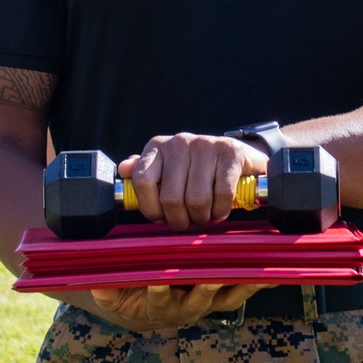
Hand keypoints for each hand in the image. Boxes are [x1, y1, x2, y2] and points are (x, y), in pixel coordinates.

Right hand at [88, 281, 268, 331]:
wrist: (144, 310)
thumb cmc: (131, 293)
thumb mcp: (114, 294)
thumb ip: (107, 289)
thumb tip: (98, 284)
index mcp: (159, 304)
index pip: (159, 297)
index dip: (158, 289)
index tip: (156, 279)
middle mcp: (186, 306)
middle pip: (199, 298)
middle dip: (206, 288)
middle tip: (212, 276)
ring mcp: (206, 302)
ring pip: (226, 296)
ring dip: (240, 285)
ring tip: (255, 273)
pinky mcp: (221, 296)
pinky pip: (241, 290)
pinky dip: (256, 282)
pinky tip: (273, 274)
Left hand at [117, 132, 267, 230]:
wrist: (240, 156)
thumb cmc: (198, 170)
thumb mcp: (169, 169)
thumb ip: (146, 172)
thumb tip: (123, 169)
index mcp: (158, 146)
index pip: (142, 181)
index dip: (151, 208)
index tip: (161, 218)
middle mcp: (179, 142)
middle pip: (171, 198)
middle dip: (180, 220)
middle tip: (189, 221)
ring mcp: (206, 145)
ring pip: (197, 200)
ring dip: (202, 217)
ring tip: (205, 215)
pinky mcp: (230, 153)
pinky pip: (222, 194)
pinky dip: (221, 210)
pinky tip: (220, 209)